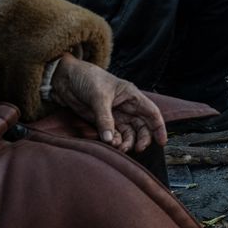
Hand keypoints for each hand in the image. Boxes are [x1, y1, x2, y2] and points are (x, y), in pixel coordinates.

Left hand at [49, 53, 166, 152]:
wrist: (65, 78)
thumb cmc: (86, 78)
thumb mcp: (98, 97)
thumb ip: (105, 119)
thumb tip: (110, 139)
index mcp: (131, 96)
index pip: (151, 113)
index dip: (159, 128)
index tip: (162, 142)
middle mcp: (126, 107)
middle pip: (142, 127)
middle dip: (142, 139)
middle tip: (137, 149)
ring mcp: (115, 115)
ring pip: (129, 134)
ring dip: (127, 143)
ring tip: (119, 147)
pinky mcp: (102, 122)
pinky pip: (114, 135)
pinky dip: (114, 142)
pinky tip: (110, 144)